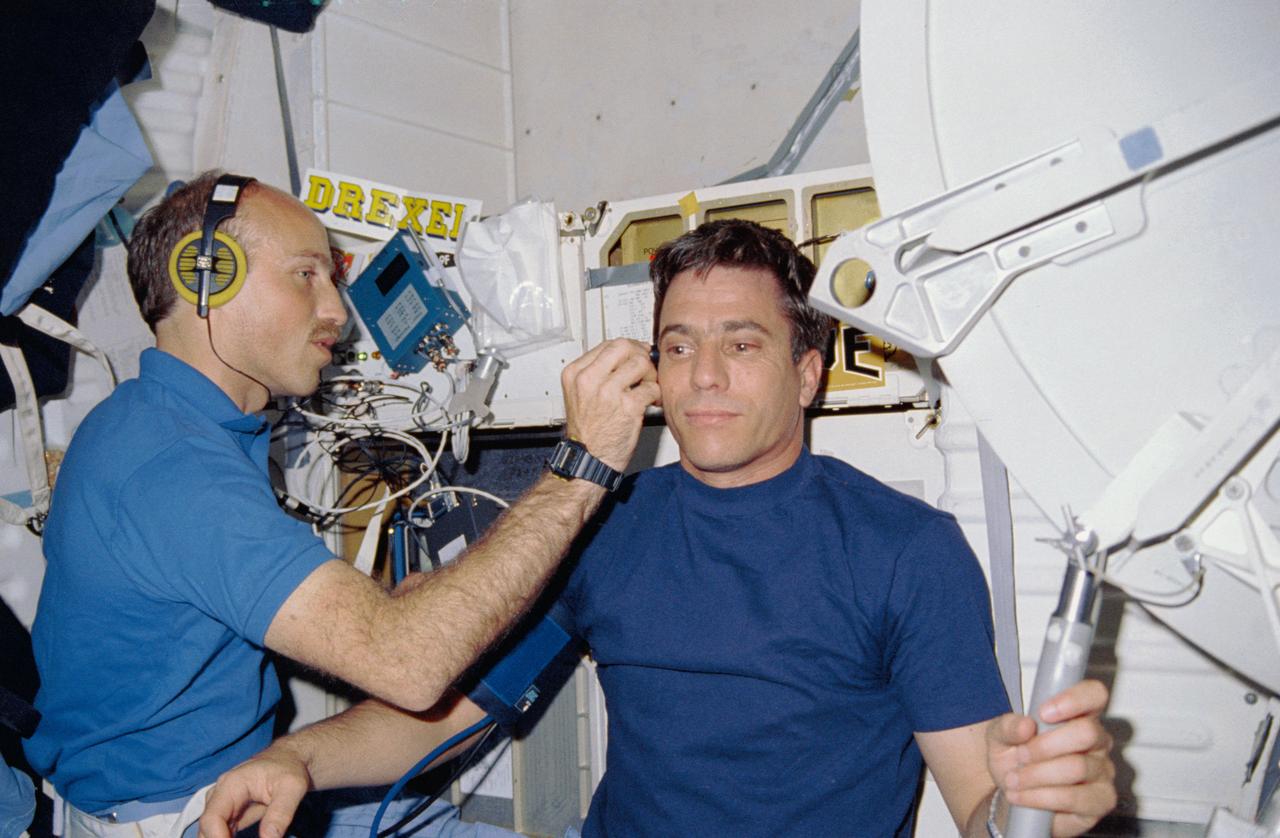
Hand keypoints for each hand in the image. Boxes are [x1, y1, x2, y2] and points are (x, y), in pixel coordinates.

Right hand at [198, 747, 311, 837]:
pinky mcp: (229, 814)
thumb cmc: (289, 769)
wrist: (289, 759)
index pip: (212, 817)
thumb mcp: (293, 788)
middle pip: (207, 828)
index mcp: (231, 784)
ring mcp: (222, 805)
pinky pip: (221, 833)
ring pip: (210, 832)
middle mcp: (221, 794)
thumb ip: (281, 813)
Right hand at [561, 338, 659, 470]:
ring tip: (647, 387)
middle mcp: (589, 380)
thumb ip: (598, 372)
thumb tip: (625, 354)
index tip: (636, 353)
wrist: (589, 459)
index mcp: (575, 373)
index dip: (627, 347)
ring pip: (640, 363)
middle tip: (645, 368)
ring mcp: (608, 393)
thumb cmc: (588, 431)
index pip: (607, 344)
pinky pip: (651, 387)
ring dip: (650, 375)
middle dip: (639, 355)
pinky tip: (649, 402)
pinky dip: (655, 394)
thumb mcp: (580, 394)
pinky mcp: (627, 407)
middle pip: (623, 347)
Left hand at [986, 680, 1116, 836]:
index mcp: (1077, 715)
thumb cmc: (1014, 757)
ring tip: (1013, 779)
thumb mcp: (1000, 736)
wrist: (1011, 791)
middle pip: (1087, 732)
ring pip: (1078, 768)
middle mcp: (1097, 741)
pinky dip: (1041, 797)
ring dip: (1037, 775)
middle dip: (1045, 746)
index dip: (1074, 700)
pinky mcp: (1100, 801)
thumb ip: (1008, 726)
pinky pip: (1076, 799)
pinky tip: (1021, 796)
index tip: (1044, 713)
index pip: (1094, 694)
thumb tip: (1025, 726)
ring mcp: (1102, 772)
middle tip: (1020, 755)